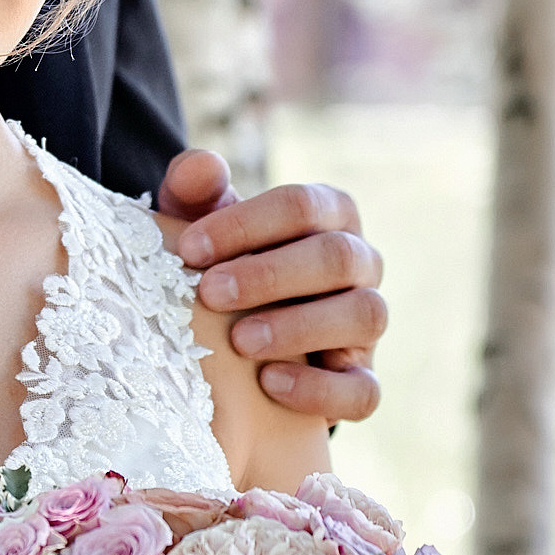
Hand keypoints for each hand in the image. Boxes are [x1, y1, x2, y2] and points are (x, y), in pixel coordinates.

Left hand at [159, 155, 385, 425]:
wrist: (233, 337)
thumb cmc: (219, 263)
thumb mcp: (200, 226)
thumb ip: (195, 192)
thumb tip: (201, 165)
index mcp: (329, 215)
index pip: (302, 205)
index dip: (245, 223)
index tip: (188, 247)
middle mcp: (360, 263)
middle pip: (337, 257)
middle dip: (270, 274)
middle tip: (209, 293)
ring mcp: (366, 322)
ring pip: (365, 316)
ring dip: (300, 327)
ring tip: (240, 341)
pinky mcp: (361, 379)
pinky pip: (364, 390)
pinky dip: (320, 389)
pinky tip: (269, 383)